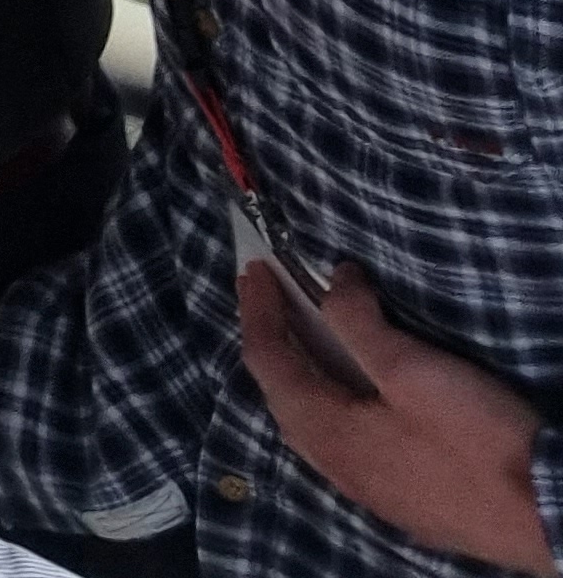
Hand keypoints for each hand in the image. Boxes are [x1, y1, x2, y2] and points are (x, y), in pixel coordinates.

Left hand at [238, 259, 559, 573]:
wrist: (548, 515)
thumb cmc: (478, 439)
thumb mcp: (413, 369)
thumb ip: (360, 323)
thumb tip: (333, 281)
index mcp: (328, 434)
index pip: (270, 363)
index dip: (258, 312)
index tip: (252, 271)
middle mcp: (338, 469)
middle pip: (285, 398)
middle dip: (272, 344)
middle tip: (270, 301)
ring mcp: (372, 493)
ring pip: (315, 428)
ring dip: (302, 380)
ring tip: (302, 344)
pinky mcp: (406, 502)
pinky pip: (346, 447)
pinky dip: (333, 408)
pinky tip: (353, 403)